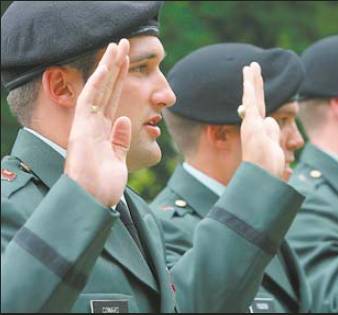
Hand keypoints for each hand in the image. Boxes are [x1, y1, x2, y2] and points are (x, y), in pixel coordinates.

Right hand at [64, 39, 130, 206]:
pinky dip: (98, 83)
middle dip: (114, 66)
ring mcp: (85, 126)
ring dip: (107, 67)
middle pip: (105, 90)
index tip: (126, 61)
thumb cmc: (104, 187)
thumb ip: (120, 140)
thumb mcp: (118, 159)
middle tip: (122, 43)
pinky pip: (90, 102)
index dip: (119, 79)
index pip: (112, 99)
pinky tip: (106, 67)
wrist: (94, 203)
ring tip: (117, 46)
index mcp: (102, 132)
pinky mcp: (81, 130)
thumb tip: (126, 121)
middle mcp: (92, 125)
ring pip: (97, 90)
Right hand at [240, 62, 284, 178]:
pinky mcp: (252, 125)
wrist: (262, 178)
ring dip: (251, 80)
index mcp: (259, 131)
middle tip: (252, 66)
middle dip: (253, 82)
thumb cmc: (268, 169)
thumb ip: (274, 135)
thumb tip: (272, 122)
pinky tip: (248, 78)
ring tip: (251, 65)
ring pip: (251, 97)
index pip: (259, 108)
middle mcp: (252, 125)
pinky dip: (248, 90)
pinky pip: (250, 104)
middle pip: (254, 99)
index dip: (257, 95)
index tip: (255, 84)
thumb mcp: (276, 149)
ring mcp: (251, 124)